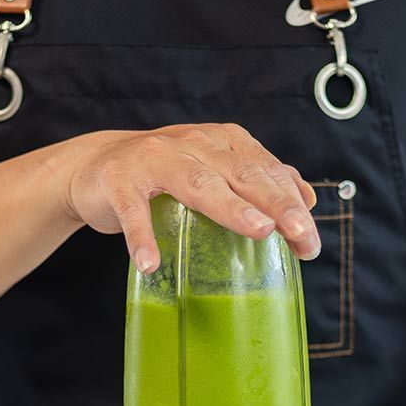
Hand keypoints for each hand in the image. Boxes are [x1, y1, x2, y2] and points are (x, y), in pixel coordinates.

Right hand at [62, 124, 319, 272]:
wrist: (96, 167)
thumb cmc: (165, 174)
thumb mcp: (215, 169)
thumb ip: (258, 179)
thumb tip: (308, 199)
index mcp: (222, 142)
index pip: (266, 171)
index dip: (292, 204)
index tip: (310, 241)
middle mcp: (193, 144)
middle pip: (241, 174)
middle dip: (275, 203)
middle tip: (300, 233)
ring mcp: (155, 160)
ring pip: (197, 183)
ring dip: (228, 207)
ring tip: (257, 231)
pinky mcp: (119, 182)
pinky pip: (134, 212)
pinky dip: (141, 238)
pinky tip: (152, 263)